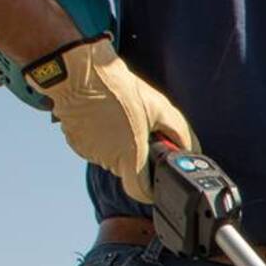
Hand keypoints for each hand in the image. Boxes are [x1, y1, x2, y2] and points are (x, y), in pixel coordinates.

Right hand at [22, 37, 198, 203]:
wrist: (80, 72)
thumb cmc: (118, 89)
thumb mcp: (160, 108)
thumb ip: (180, 133)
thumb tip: (190, 150)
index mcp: (130, 156)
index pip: (140, 193)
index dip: (151, 188)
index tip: (156, 178)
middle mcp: (107, 160)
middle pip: (127, 171)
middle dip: (137, 158)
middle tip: (141, 133)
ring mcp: (89, 152)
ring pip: (110, 158)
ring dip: (119, 146)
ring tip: (122, 119)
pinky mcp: (75, 142)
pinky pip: (94, 148)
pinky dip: (101, 138)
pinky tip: (106, 118)